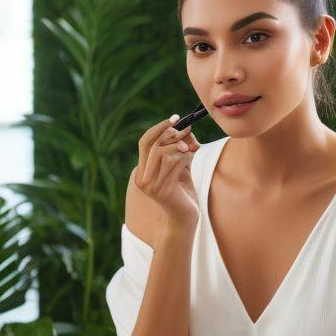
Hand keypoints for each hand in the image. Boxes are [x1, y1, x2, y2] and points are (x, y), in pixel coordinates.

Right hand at [135, 114, 200, 229]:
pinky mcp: (163, 191)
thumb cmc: (183, 191)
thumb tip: (186, 129)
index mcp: (142, 170)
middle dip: (172, 135)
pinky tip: (193, 156)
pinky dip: (186, 156)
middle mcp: (142, 178)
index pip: (144, 142)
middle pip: (154, 146)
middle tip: (188, 131)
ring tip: (193, 148)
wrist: (186, 217)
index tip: (174, 118)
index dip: (158, 128)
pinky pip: (174, 164)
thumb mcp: (180, 165)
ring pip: (164, 154)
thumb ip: (180, 148)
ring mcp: (151, 186)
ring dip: (181, 147)